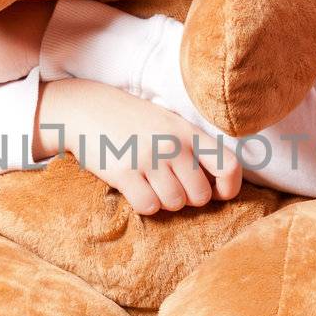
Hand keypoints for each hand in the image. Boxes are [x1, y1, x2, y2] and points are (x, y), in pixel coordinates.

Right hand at [34, 79, 242, 214]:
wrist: (86, 108)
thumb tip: (217, 186)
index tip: (216, 193)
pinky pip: (148, 207)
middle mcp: (173, 145)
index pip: (229, 165)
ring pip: (175, 204)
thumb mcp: (169, 123)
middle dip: (188, 199)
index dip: (229, 187)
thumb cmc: (133, 121)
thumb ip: (194, 148)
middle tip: (171, 186)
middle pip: (200, 195)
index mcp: (189, 132)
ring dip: (165, 202)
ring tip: (152, 185)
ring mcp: (148, 158)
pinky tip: (136, 189)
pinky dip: (144, 205)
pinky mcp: (124, 172)